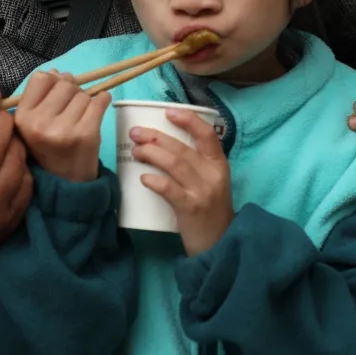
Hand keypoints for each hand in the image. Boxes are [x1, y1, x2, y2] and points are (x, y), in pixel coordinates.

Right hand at [13, 70, 111, 182]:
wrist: (67, 181)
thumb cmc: (49, 148)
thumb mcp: (33, 123)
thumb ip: (40, 96)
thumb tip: (56, 72)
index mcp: (22, 118)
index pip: (40, 78)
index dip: (52, 81)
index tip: (57, 93)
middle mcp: (40, 123)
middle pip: (64, 83)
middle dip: (71, 90)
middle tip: (70, 108)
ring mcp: (64, 129)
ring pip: (83, 93)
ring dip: (86, 100)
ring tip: (79, 117)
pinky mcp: (86, 133)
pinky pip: (100, 101)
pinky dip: (102, 101)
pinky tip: (96, 110)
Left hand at [130, 109, 233, 256]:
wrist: (220, 243)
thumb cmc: (209, 209)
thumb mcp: (210, 181)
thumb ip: (194, 164)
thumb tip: (161, 144)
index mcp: (218, 164)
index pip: (207, 135)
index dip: (189, 120)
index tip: (169, 111)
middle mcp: (213, 174)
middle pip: (182, 148)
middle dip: (156, 137)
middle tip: (135, 133)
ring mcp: (203, 191)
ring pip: (175, 164)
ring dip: (152, 154)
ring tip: (135, 151)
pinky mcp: (192, 208)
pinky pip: (170, 190)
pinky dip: (155, 181)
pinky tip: (143, 178)